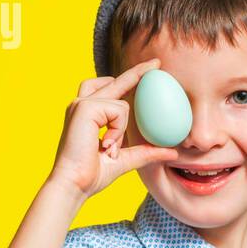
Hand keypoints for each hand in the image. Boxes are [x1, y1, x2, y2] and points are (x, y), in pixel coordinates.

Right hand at [47, 58, 180, 199]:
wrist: (73, 184)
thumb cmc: (92, 175)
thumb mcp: (125, 160)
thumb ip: (146, 152)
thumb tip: (172, 151)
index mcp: (88, 114)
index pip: (110, 89)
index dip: (130, 78)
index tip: (149, 70)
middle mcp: (82, 104)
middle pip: (114, 80)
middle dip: (137, 72)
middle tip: (158, 63)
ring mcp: (81, 104)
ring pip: (121, 103)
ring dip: (121, 128)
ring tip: (108, 147)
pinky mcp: (84, 107)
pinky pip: (118, 111)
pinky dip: (117, 130)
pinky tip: (104, 144)